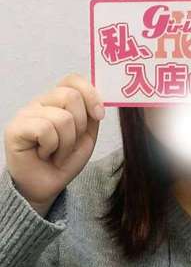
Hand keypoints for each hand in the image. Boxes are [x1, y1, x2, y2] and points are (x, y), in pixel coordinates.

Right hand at [4, 73, 103, 215]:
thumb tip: (100, 98)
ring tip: (57, 153)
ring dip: (66, 143)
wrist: (47, 186)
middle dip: (80, 126)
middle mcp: (41, 103)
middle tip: (71, 144)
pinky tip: (45, 155)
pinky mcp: (15, 128)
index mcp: (57, 101)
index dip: (91, 94)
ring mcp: (26, 114)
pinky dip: (52, 147)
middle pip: (71, 96)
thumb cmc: (64, 161)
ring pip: (62, 118)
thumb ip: (92, 115)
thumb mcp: (86, 136)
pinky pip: (45, 129)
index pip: (73, 80)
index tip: (99, 115)